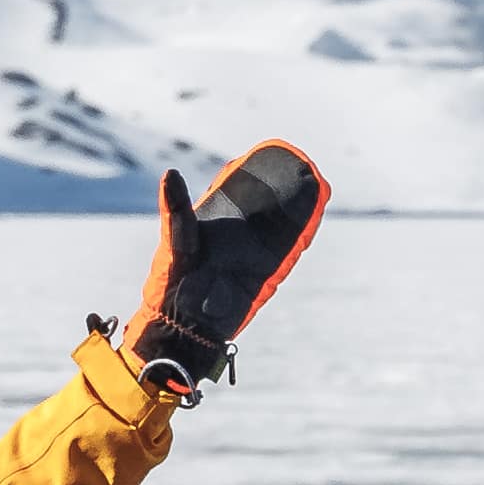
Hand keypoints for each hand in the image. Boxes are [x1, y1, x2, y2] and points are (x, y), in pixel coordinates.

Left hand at [116, 139, 329, 394]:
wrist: (185, 326)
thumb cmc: (171, 282)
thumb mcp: (175, 240)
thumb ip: (176, 210)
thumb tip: (170, 173)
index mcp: (209, 225)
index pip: (234, 195)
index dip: (250, 177)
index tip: (267, 157)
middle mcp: (232, 237)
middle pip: (261, 208)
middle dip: (279, 190)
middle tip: (299, 167)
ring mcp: (250, 254)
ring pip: (277, 225)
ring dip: (294, 207)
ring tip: (313, 182)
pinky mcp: (265, 273)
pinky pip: (286, 248)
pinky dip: (300, 230)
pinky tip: (314, 212)